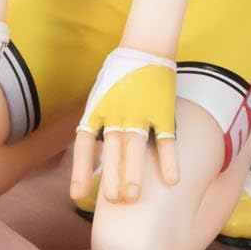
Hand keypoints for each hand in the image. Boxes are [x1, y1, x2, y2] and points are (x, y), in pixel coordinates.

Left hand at [71, 49, 179, 204]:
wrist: (143, 47)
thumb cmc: (119, 78)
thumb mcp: (99, 99)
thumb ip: (98, 127)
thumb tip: (96, 158)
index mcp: (96, 111)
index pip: (85, 145)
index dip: (81, 172)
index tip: (77, 197)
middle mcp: (115, 113)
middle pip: (111, 150)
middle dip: (111, 177)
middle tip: (112, 202)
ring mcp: (139, 112)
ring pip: (135, 146)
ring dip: (133, 173)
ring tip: (133, 198)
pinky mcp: (162, 110)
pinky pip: (166, 138)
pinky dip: (169, 159)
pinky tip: (172, 180)